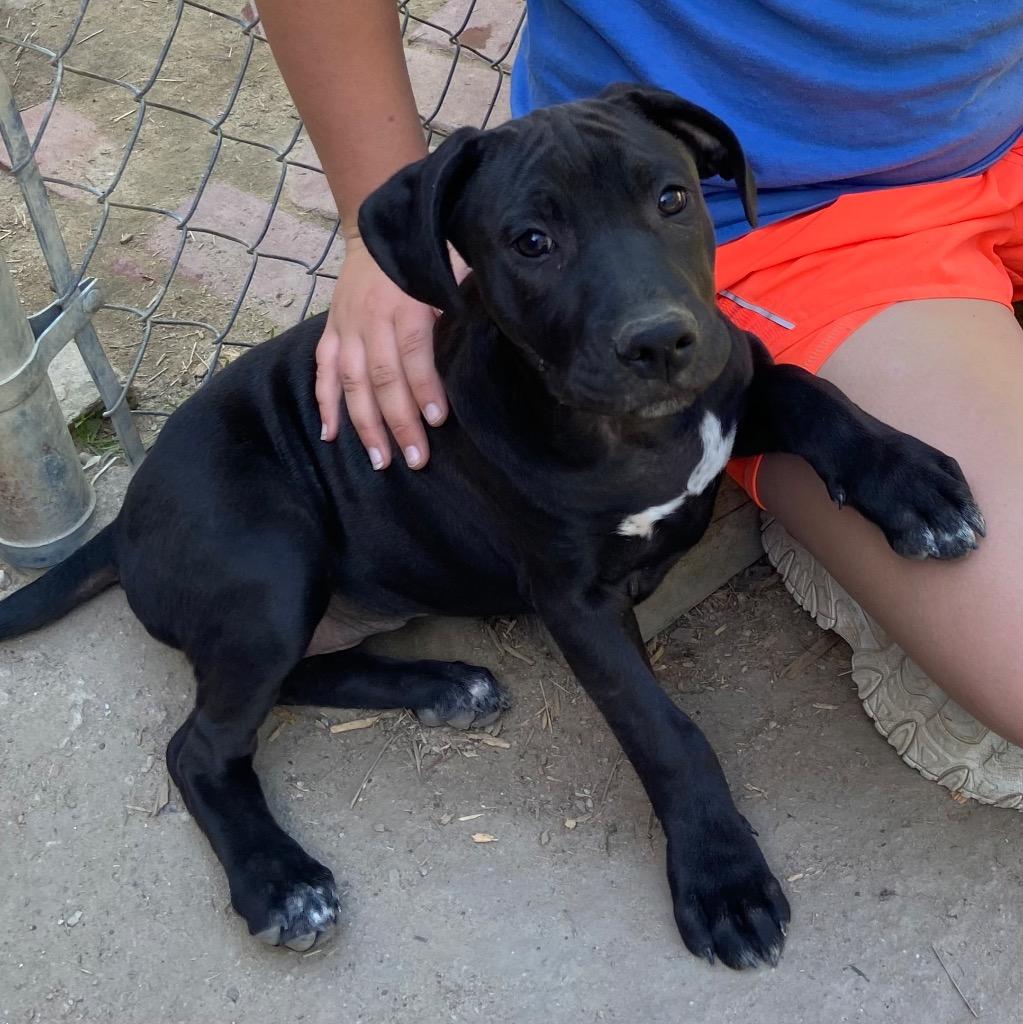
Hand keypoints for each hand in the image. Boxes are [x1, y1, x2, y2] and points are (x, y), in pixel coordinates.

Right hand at [315, 235, 452, 468]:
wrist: (377, 227)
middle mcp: (372, 318)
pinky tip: (331, 435)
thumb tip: (485, 336)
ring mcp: (347, 326)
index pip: (414, 351)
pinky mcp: (331, 330)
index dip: (424, 386)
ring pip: (352, 382)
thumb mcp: (449, 271)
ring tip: (380, 460)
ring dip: (364, 424)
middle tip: (415, 458)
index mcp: (406, 303)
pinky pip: (324, 371)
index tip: (438, 419)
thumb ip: (460, 304)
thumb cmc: (425, 254)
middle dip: (399, 421)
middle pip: (383, 377)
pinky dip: (325, 403)